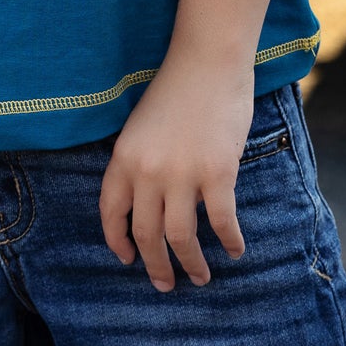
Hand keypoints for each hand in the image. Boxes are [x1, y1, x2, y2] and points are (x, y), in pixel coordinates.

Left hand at [98, 60, 253, 290]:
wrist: (207, 61)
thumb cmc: (177, 89)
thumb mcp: (140, 127)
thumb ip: (140, 164)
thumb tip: (150, 204)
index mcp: (123, 159)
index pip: (111, 213)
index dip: (118, 242)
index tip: (129, 260)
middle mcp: (147, 172)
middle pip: (147, 235)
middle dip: (156, 267)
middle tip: (166, 285)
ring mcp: (182, 175)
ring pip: (181, 238)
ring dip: (191, 264)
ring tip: (200, 278)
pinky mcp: (217, 173)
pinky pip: (222, 222)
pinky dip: (229, 242)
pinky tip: (234, 251)